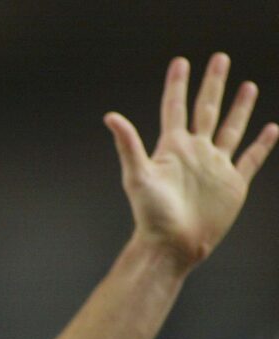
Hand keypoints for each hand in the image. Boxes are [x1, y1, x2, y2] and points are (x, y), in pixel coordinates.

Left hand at [104, 53, 277, 268]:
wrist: (172, 244)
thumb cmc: (151, 215)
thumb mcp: (137, 176)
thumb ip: (128, 145)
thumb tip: (110, 117)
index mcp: (173, 148)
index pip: (175, 108)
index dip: (177, 85)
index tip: (180, 62)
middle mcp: (195, 152)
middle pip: (206, 109)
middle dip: (213, 84)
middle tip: (220, 58)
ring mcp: (215, 166)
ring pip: (231, 128)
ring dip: (239, 108)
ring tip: (247, 86)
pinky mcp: (233, 183)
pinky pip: (251, 158)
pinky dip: (261, 144)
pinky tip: (270, 128)